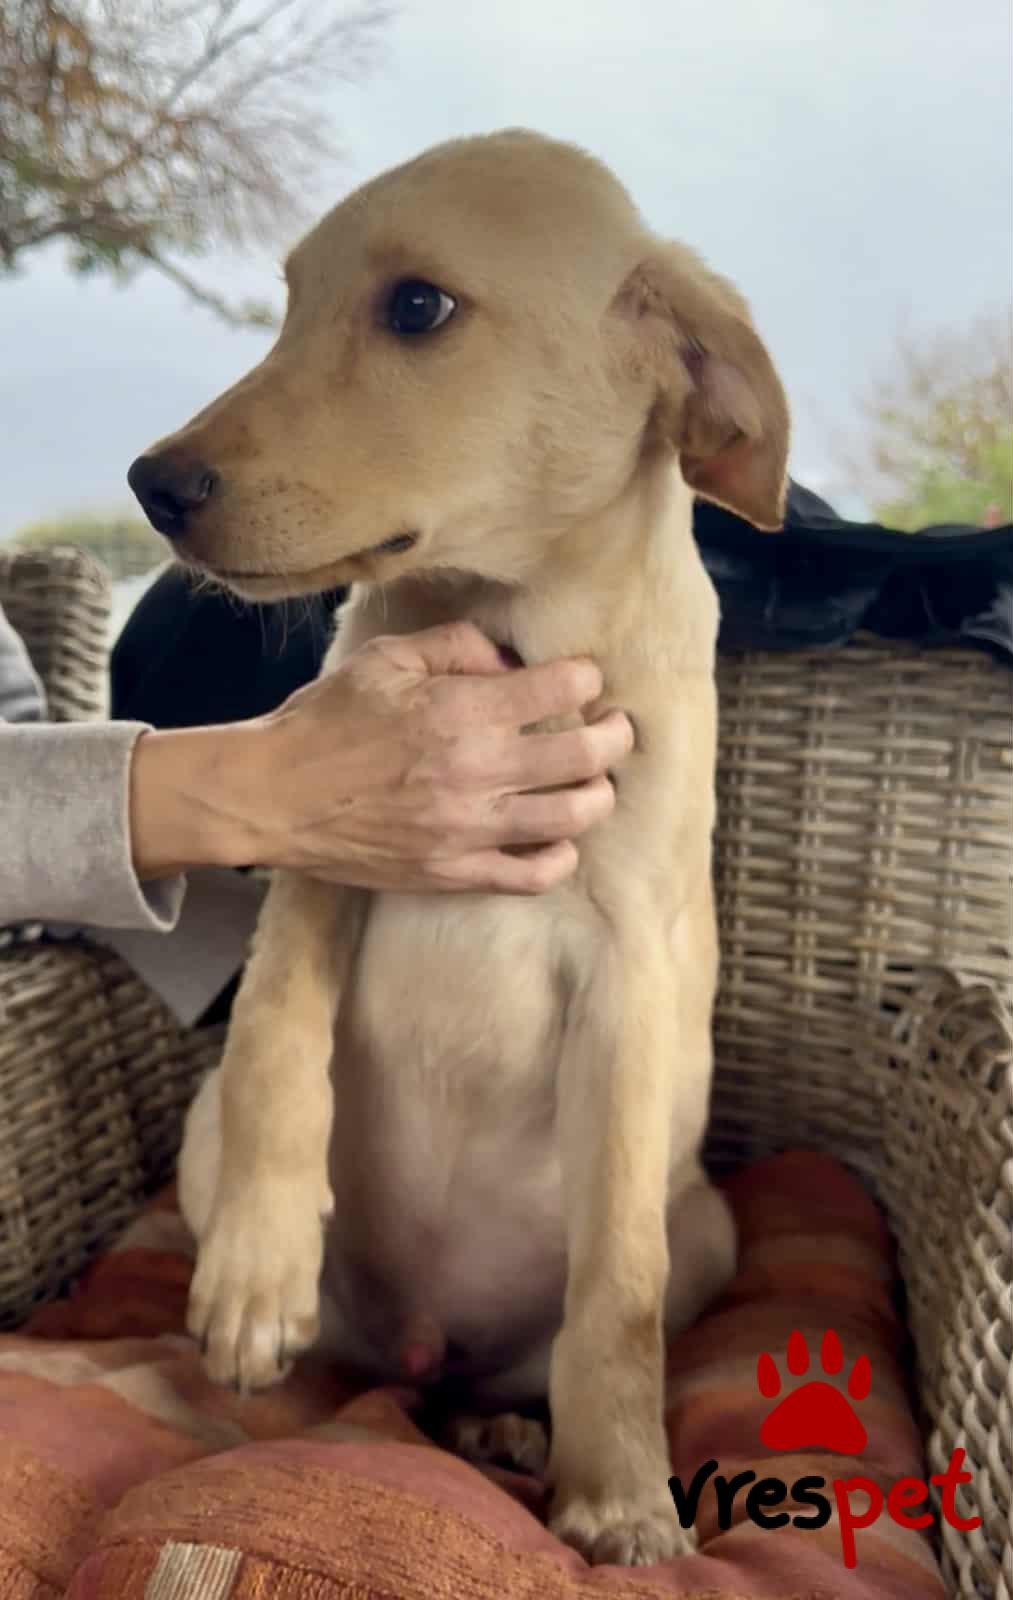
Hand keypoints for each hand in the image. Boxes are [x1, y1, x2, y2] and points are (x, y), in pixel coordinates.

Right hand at [130, 621, 633, 893]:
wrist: (272, 797)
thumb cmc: (325, 722)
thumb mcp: (386, 660)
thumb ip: (456, 647)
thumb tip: (510, 660)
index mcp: (461, 710)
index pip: (564, 687)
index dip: (584, 677)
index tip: (581, 679)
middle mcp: (476, 770)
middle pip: (587, 754)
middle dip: (614, 735)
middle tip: (614, 728)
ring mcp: (469, 828)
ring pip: (574, 816)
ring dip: (598, 794)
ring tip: (594, 782)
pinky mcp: (454, 870)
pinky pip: (532, 875)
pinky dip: (560, 858)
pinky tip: (559, 840)